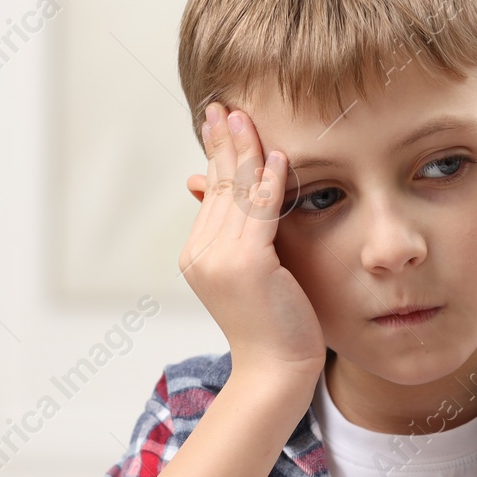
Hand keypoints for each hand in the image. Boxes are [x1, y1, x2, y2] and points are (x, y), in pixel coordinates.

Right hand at [181, 102, 324, 381]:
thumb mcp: (251, 274)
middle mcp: (201, 254)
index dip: (217, 153)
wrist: (276, 372)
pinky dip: (269, 183)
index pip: (212, 192)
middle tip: (226, 105)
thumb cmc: (274, 327)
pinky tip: (278, 157)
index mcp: (198, 255)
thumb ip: (240, 234)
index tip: (220, 119)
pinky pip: (260, 213)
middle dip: (223, 142)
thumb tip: (220, 194)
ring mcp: (220, 260)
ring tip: (247, 117)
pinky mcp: (247, 265)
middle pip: (218, 185)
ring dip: (244, 151)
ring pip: (236, 194)